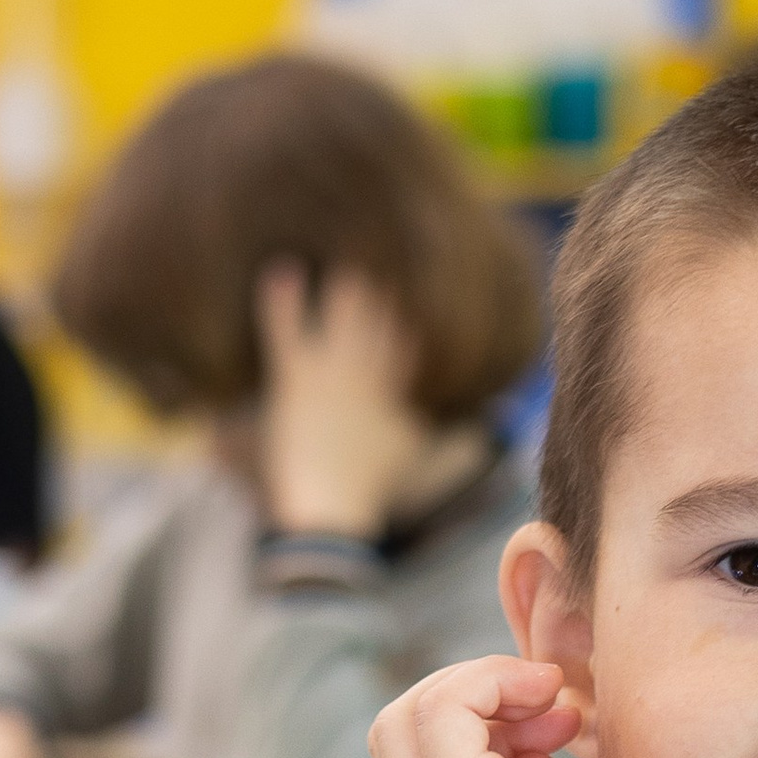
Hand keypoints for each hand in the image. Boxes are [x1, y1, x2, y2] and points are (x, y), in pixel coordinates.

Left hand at [256, 262, 426, 536]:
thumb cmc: (372, 488)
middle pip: (382, 321)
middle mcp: (370, 375)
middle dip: (384, 289)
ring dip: (346, 286)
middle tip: (384, 252)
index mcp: (396, 394)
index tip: (419, 293)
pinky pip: (287, 331)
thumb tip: (478, 435)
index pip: (409, 347)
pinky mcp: (298, 378)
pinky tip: (280, 272)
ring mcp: (334, 373)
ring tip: (345, 257)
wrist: (334, 505)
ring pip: (344, 316)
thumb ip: (445, 440)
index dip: (412, 318)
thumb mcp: (414, 458)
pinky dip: (282, 302)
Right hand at [369, 655, 730, 757]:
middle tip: (552, 707)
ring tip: (553, 702)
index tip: (562, 728)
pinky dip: (490, 681)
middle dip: (472, 692)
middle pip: (398, 731)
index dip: (484, 721)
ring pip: (406, 714)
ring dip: (481, 682)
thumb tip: (541, 736)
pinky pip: (443, 709)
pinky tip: (553, 702)